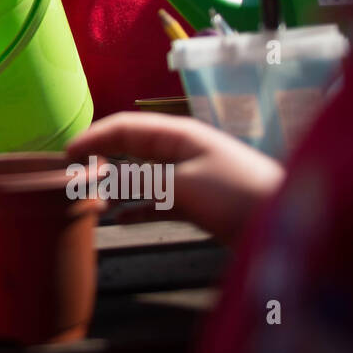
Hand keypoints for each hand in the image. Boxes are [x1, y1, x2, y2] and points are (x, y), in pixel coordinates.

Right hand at [65, 112, 284, 245]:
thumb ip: (142, 181)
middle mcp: (179, 150)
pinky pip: (155, 201)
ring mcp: (188, 176)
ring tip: (90, 200)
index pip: (125, 127)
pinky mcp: (196, 203)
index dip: (93, 136)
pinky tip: (119, 219)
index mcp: (177, 135)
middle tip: (71, 177)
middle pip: (130, 148)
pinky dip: (136, 208)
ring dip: (116, 185)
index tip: (65, 155)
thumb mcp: (185, 184)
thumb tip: (105, 179)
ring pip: (140, 175)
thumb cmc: (238, 194)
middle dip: (100, 157)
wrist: (288, 225)